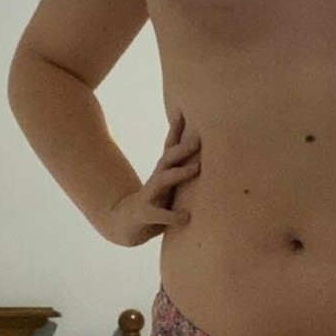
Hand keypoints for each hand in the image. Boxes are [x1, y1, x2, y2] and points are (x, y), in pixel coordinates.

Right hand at [102, 109, 200, 246]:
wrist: (124, 224)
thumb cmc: (156, 203)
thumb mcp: (170, 186)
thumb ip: (185, 173)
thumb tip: (210, 159)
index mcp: (163, 172)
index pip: (170, 147)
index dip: (177, 129)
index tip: (185, 111)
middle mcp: (156, 180)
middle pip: (169, 158)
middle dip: (184, 147)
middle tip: (200, 138)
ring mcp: (149, 196)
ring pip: (163, 179)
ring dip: (180, 173)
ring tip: (198, 169)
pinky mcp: (145, 214)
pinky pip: (159, 215)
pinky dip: (173, 216)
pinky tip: (186, 217)